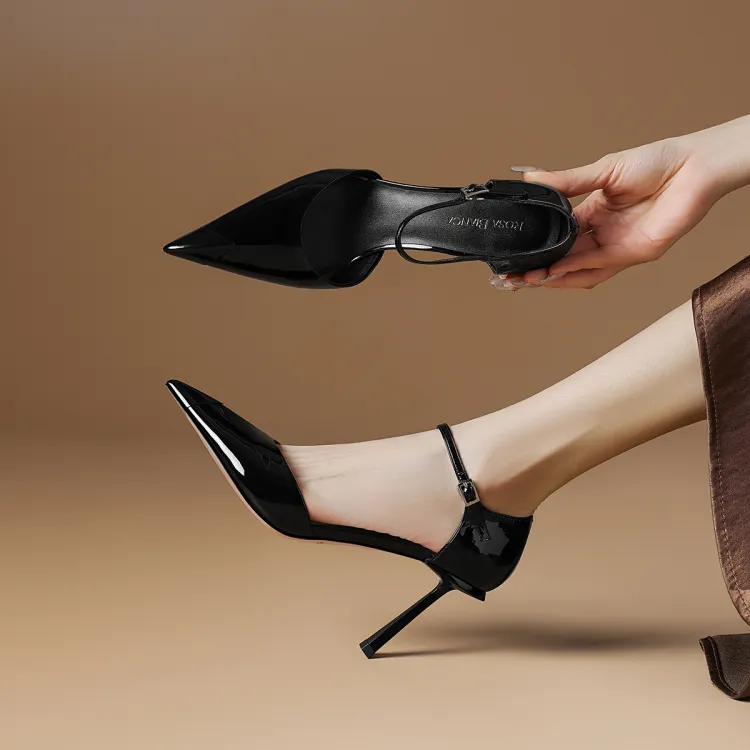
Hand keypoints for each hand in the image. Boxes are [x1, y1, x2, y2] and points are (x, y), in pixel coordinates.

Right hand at [503, 116, 749, 289]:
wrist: (693, 167)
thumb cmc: (657, 162)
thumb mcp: (602, 170)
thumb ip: (566, 182)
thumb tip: (531, 178)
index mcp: (592, 212)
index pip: (556, 236)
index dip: (534, 246)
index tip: (512, 253)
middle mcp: (601, 233)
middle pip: (562, 257)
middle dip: (536, 268)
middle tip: (511, 275)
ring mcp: (616, 246)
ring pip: (577, 269)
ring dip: (552, 276)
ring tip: (527, 279)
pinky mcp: (632, 254)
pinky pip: (598, 268)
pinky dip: (574, 271)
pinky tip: (554, 272)